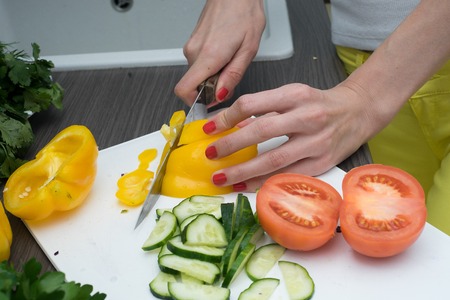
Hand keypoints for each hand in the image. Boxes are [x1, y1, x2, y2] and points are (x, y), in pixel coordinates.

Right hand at [174, 0, 265, 105]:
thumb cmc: (244, 13)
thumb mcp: (248, 50)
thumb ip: (233, 76)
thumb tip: (221, 95)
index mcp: (208, 56)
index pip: (184, 89)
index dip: (195, 102)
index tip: (210, 103)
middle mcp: (194, 51)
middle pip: (193, 84)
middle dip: (211, 88)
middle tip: (230, 77)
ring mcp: (191, 45)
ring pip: (197, 74)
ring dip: (212, 75)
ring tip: (230, 60)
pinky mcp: (193, 42)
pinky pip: (198, 63)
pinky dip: (211, 65)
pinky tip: (225, 53)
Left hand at [202, 82, 381, 191]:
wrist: (358, 111)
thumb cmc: (320, 103)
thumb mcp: (291, 96)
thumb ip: (263, 109)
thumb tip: (232, 125)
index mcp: (295, 95)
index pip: (252, 104)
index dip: (226, 117)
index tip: (210, 128)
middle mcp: (307, 117)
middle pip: (261, 132)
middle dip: (230, 145)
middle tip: (210, 154)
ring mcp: (316, 142)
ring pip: (274, 159)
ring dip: (243, 171)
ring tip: (221, 178)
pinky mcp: (322, 163)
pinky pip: (288, 175)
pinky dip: (264, 182)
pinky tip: (246, 186)